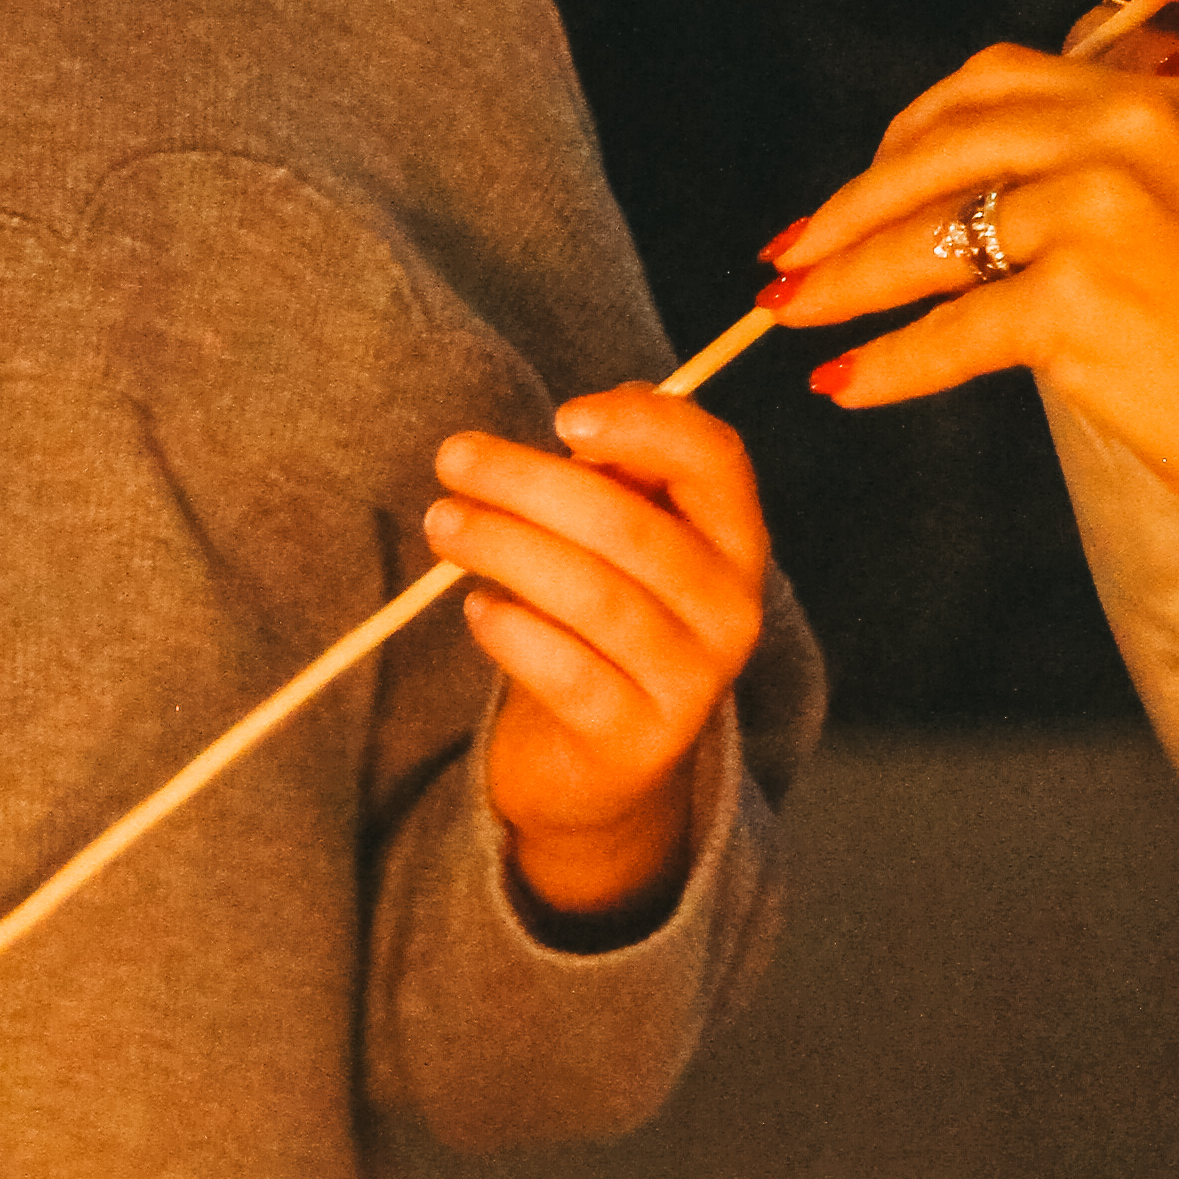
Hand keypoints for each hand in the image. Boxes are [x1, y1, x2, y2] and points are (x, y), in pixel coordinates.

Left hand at [427, 387, 770, 923]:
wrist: (604, 762)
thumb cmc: (602, 622)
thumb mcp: (621, 542)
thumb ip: (614, 478)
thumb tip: (577, 427)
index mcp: (735, 541)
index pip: (716, 460)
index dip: (643, 425)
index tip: (561, 416)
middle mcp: (731, 610)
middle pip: (631, 527)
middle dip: (529, 482)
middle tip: (454, 460)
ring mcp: (691, 682)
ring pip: (593, 596)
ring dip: (504, 546)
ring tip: (444, 524)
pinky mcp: (637, 740)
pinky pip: (566, 672)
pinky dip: (511, 631)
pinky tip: (477, 608)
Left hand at [765, 43, 1178, 510]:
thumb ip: (1094, 183)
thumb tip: (951, 209)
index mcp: (1158, 99)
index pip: (992, 85)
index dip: (903, 138)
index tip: (851, 191)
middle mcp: (1132, 132)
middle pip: (942, 149)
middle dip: (848, 207)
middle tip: (787, 256)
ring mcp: (1106, 208)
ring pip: (933, 238)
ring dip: (846, 282)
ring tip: (790, 317)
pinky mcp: (1084, 294)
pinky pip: (952, 331)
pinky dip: (889, 363)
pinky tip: (846, 384)